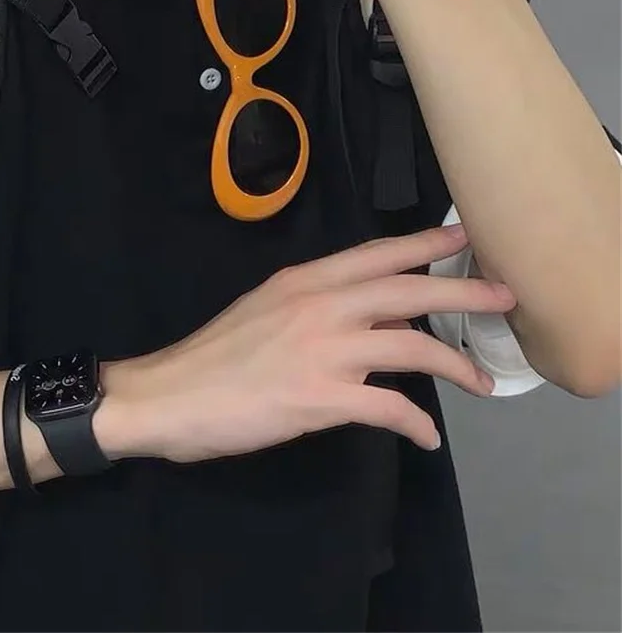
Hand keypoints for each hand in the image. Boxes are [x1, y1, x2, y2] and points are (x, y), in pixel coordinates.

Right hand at [96, 224, 514, 461]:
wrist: (168, 394)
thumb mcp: (265, 311)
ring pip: (410, 346)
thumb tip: (374, 318)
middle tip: (504, 296)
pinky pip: (387, 408)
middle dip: (462, 291)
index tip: (462, 235)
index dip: (424, 244)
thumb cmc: (214, 354)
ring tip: (479, 381)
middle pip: (407, 290)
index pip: (376, 254)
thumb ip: (317, 306)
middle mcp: (319, 305)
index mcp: (303, 281)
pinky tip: (425, 437)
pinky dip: (415, 424)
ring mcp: (322, 350)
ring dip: (454, 364)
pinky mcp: (320, 397)